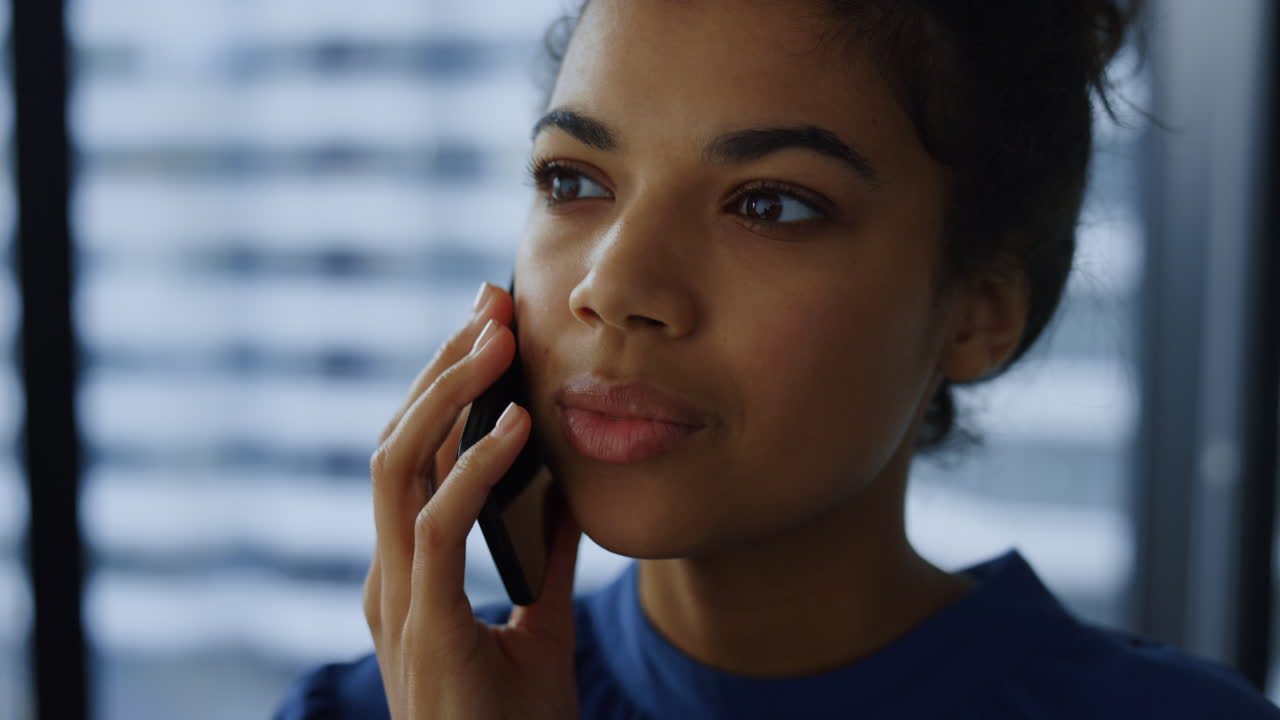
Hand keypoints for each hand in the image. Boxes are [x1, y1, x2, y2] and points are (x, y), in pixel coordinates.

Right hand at [363, 282, 582, 719]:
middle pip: (394, 443)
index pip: (411, 456)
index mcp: (409, 572)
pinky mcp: (425, 625)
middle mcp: (389, 576)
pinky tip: (517, 426)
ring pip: (398, 468)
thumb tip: (568, 491)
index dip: (444, 385)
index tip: (490, 326)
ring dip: (446, 395)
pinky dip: (473, 468)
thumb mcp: (541, 623)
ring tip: (497, 339)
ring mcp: (398, 600)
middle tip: (489, 302)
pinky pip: (438, 526)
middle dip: (439, 367)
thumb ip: (545, 557)